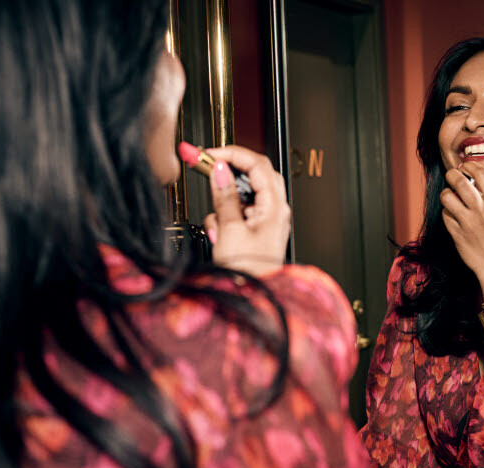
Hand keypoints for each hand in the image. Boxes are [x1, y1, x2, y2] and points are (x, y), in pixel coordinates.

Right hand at [202, 145, 289, 276]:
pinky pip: (239, 213)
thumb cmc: (248, 272)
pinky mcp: (257, 231)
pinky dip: (225, 220)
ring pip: (243, 196)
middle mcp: (276, 211)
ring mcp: (267, 220)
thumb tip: (219, 170)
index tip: (209, 153)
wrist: (251, 298)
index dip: (232, 153)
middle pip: (253, 175)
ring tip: (218, 227)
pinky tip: (221, 237)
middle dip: (228, 174)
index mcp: (275, 206)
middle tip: (207, 170)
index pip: (257, 164)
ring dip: (224, 205)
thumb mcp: (230, 230)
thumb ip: (224, 196)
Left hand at [440, 162, 483, 300]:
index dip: (471, 166)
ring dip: (446, 193)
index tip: (466, 166)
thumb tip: (478, 184)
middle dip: (452, 174)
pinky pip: (445, 215)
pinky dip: (447, 212)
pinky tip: (452, 215)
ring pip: (447, 197)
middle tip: (451, 175)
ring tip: (449, 196)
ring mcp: (468, 223)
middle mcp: (482, 211)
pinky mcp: (456, 234)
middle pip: (460, 182)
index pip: (482, 175)